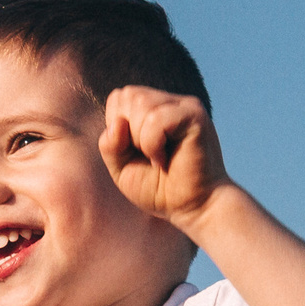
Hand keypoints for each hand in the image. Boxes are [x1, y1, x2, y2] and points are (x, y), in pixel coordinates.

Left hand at [99, 87, 234, 231]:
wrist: (194, 209)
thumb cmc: (160, 190)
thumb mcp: (122, 168)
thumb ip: (110, 145)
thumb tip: (118, 123)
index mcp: (154, 107)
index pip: (119, 97)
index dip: (116, 127)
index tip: (137, 152)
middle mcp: (170, 102)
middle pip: (128, 96)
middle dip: (127, 133)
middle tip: (148, 157)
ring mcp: (184, 106)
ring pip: (141, 103)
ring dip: (140, 140)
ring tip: (158, 159)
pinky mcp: (194, 116)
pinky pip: (157, 119)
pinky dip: (152, 144)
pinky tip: (164, 160)